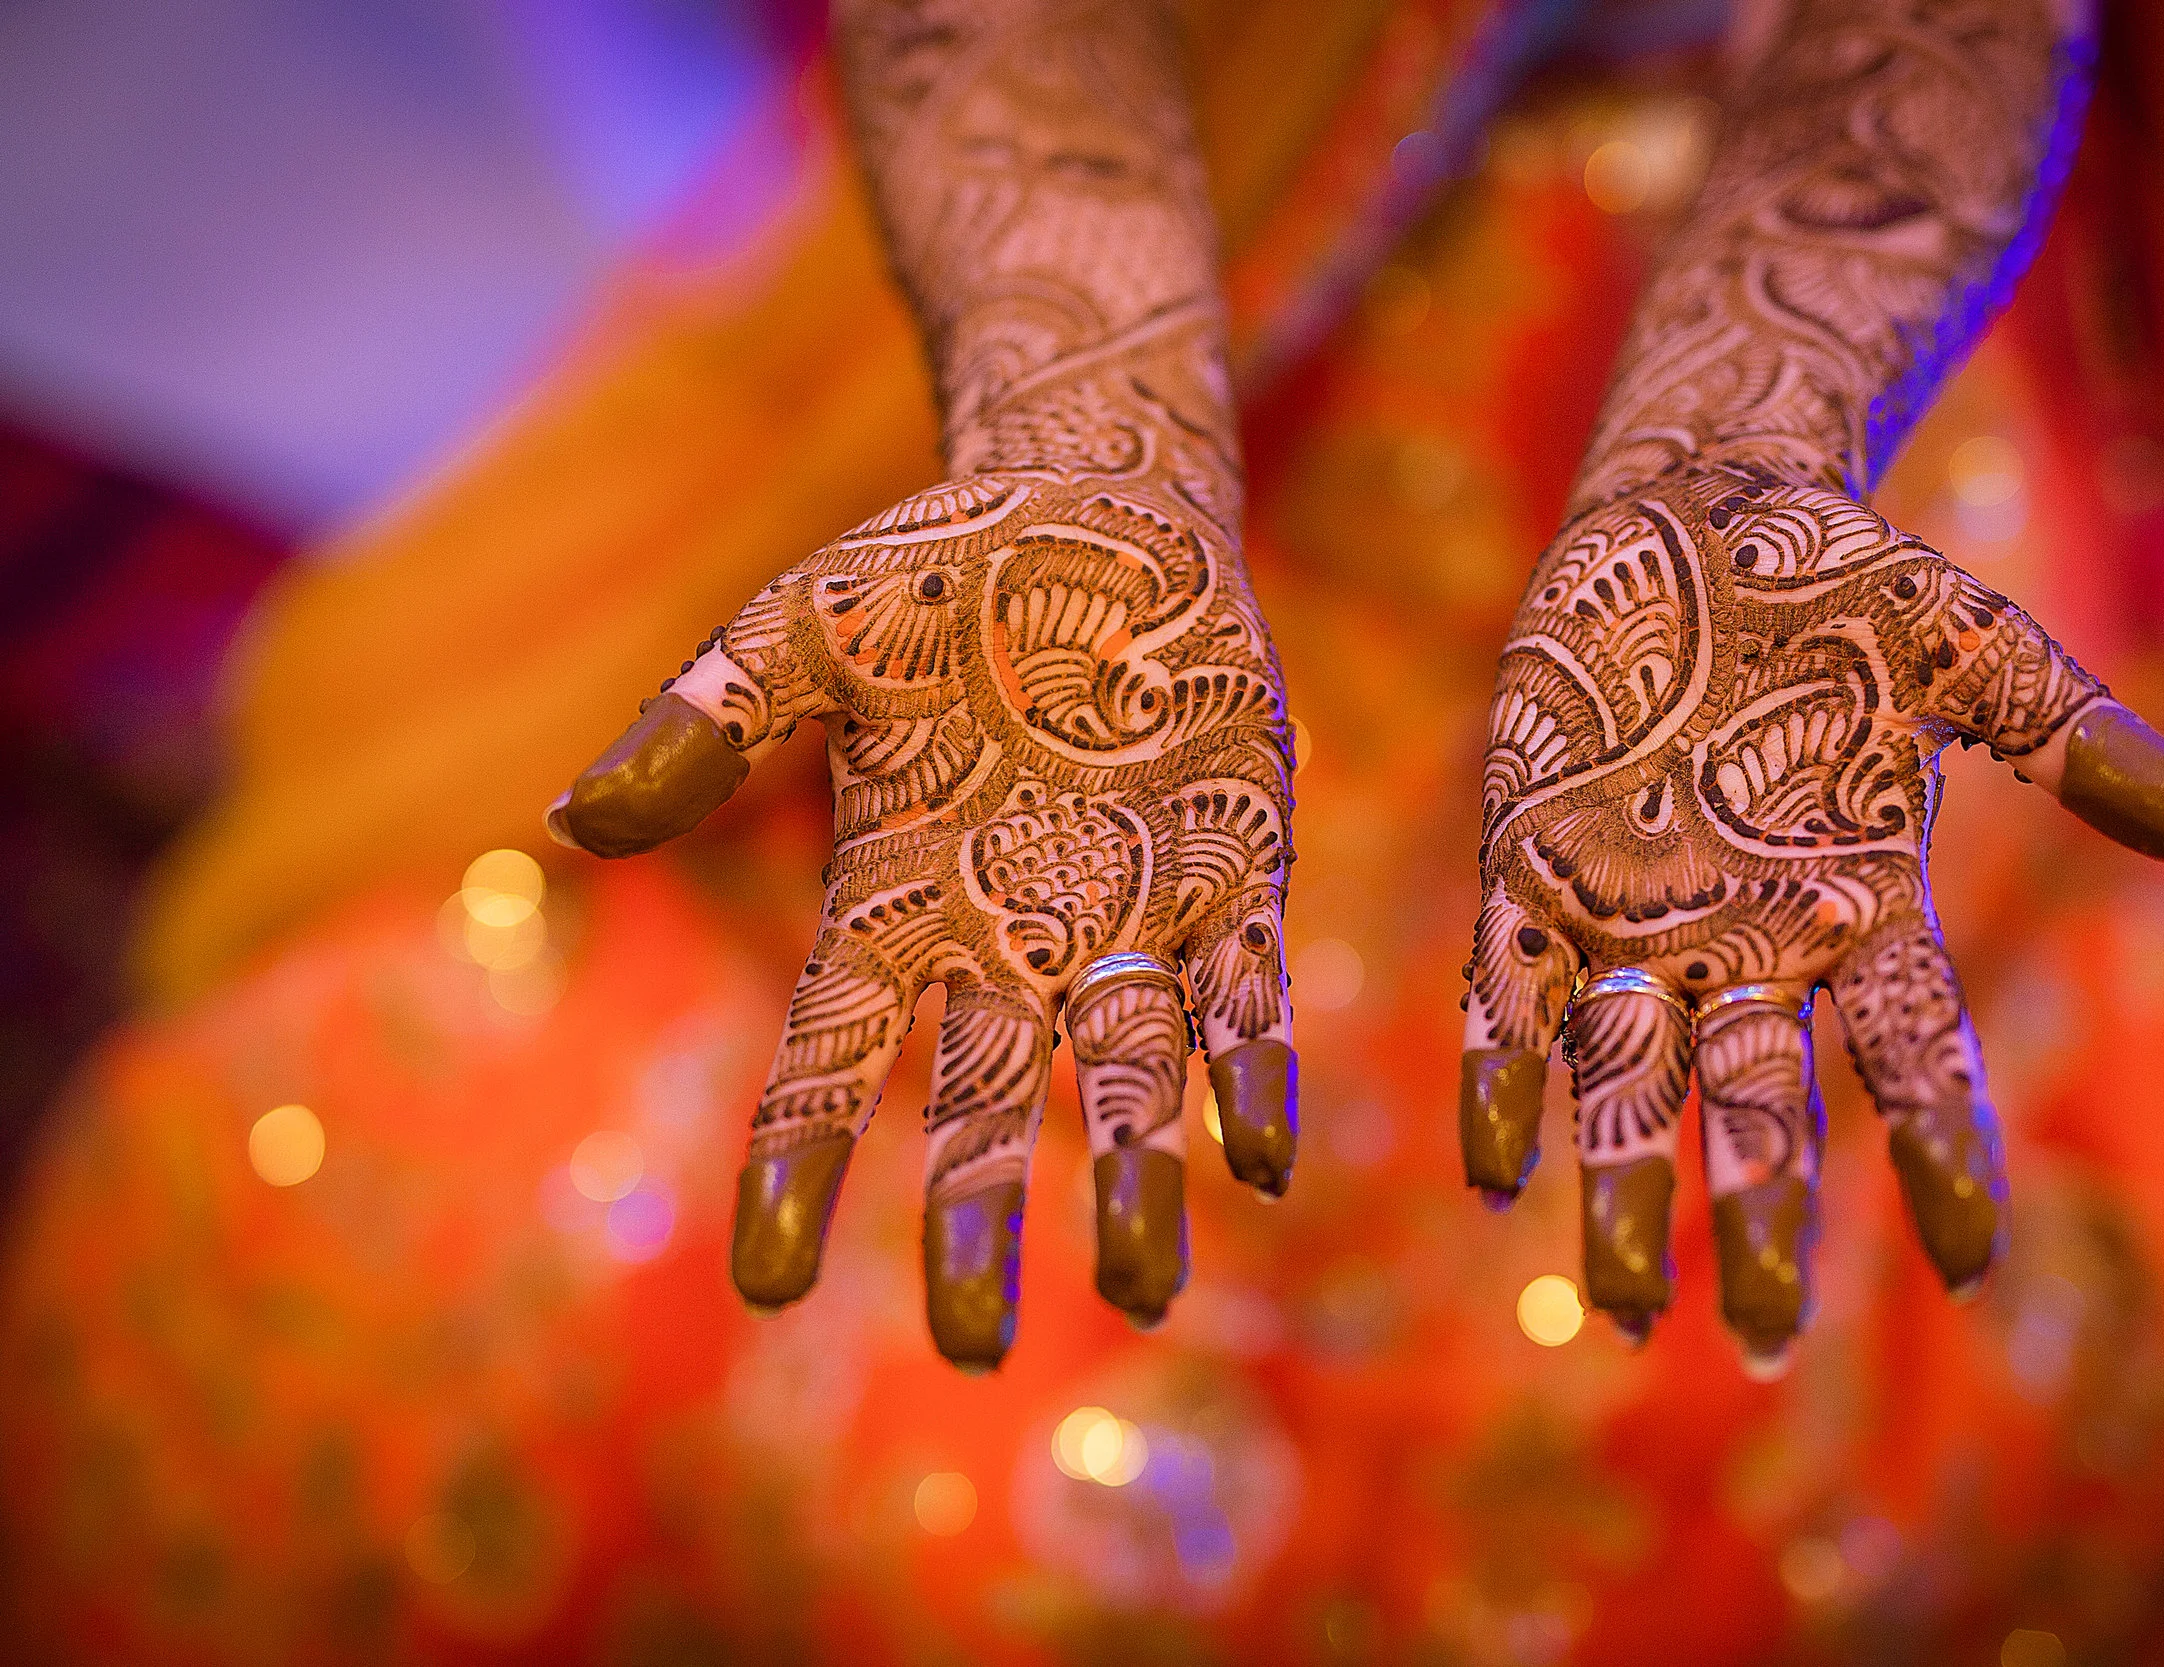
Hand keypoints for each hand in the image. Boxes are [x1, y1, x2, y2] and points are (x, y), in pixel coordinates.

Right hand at [550, 436, 1297, 1369]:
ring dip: (1134, 1177)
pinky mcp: (1229, 875)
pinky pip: (1241, 994)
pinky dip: (1248, 1067)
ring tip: (1143, 1286)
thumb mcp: (808, 626)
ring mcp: (1124, 913)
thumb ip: (709, 719)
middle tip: (970, 1350)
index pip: (829, 1058)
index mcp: (892, 896)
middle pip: (982, 1103)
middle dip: (975, 1220)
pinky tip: (1259, 1151)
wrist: (1101, 510)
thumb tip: (571, 822)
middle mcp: (1007, 934)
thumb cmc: (940, 574)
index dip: (797, 1167)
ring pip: (1126, 1075)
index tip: (769, 1282)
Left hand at [1463, 463, 2163, 1369]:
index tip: (1969, 1263)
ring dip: (1621, 1186)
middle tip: (1757, 1344)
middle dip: (1757, 1211)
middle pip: (1758, 1099)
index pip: (1914, 1050)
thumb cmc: (1844, 581)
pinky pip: (1510, 993)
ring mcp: (1633, 911)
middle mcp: (1747, 934)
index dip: (1942, 1150)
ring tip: (1619, 1308)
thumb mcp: (1974, 648)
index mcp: (1862, 899)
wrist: (1693, 512)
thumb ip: (2081, 739)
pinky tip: (1493, 1169)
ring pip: (1628, 1075)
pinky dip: (1503, 1077)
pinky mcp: (1530, 865)